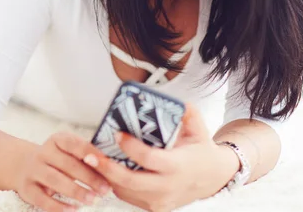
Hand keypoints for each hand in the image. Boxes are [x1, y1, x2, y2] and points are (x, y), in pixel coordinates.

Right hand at [14, 131, 111, 211]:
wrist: (22, 165)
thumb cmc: (56, 159)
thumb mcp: (67, 151)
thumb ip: (85, 156)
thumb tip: (110, 164)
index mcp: (56, 140)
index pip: (74, 144)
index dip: (90, 153)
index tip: (106, 164)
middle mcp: (43, 153)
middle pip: (67, 164)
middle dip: (88, 177)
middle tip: (105, 189)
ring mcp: (33, 170)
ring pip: (55, 180)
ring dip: (76, 191)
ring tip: (93, 200)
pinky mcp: (26, 189)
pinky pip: (43, 199)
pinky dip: (59, 206)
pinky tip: (74, 209)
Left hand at [82, 104, 237, 211]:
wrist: (212, 179)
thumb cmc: (201, 151)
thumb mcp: (198, 128)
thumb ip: (187, 113)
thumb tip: (175, 101)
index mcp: (178, 166)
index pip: (149, 159)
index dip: (131, 147)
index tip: (117, 133)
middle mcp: (168, 186)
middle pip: (131, 181)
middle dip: (107, 168)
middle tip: (90, 155)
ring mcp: (160, 200)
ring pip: (126, 191)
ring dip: (106, 176)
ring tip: (92, 160)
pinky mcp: (154, 207)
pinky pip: (128, 197)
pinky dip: (115, 184)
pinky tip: (105, 169)